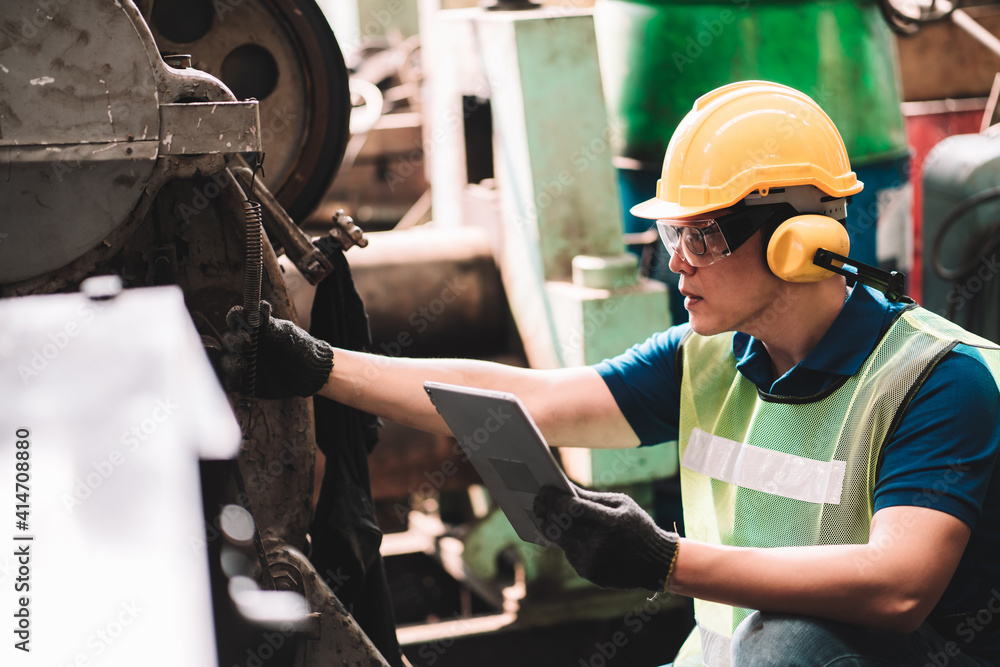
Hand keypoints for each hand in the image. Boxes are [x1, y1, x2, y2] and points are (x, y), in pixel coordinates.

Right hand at [222, 301, 334, 398]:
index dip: (235, 317)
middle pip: (229, 340)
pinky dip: (232, 382)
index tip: (240, 317)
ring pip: (227, 361)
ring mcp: (242, 362)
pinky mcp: (244, 382)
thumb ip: (271, 324)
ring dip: (231, 362)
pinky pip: (232, 382)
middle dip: (235, 341)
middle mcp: (243, 344)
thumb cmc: (298, 347)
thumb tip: (262, 305)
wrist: (309, 372)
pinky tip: (238, 382)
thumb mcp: (286, 334)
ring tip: (242, 364)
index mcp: (251, 328)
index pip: (236, 318)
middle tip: (247, 343)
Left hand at [533, 485, 677, 592]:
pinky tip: (565, 532)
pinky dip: (566, 541)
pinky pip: (569, 552)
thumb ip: (591, 497)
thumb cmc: (639, 527)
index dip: (552, 498)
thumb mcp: (621, 504)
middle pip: (559, 524)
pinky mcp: (589, 573)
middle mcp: (597, 544)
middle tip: (537, 502)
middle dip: (545, 511)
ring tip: (546, 514)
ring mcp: (592, 561)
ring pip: (560, 539)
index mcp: (608, 523)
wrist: (657, 563)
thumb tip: (564, 487)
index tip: (543, 489)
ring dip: (552, 526)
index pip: (569, 508)